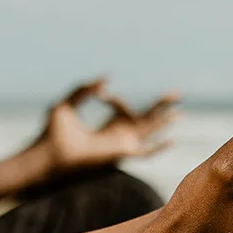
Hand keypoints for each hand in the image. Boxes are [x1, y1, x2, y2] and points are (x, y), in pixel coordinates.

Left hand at [37, 79, 178, 174]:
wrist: (51, 151)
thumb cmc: (54, 131)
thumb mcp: (68, 103)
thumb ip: (83, 88)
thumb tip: (105, 79)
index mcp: (108, 126)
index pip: (123, 107)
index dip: (115, 99)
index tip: (100, 93)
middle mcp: (118, 136)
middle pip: (146, 118)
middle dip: (160, 105)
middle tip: (177, 93)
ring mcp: (122, 144)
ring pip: (150, 131)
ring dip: (165, 121)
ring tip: (180, 113)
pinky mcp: (122, 153)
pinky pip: (145, 152)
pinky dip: (159, 147)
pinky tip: (173, 139)